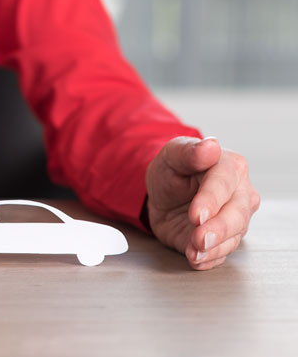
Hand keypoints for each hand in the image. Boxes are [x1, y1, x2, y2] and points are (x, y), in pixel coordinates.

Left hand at [146, 136, 259, 270]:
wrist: (163, 195)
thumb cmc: (172, 171)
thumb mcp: (172, 156)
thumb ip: (189, 151)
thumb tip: (210, 145)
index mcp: (230, 167)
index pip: (225, 184)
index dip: (211, 200)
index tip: (197, 214)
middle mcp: (240, 194)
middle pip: (237, 214)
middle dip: (218, 229)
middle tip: (199, 239)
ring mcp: (235, 219)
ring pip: (233, 237)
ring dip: (213, 248)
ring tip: (194, 252)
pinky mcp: (224, 240)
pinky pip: (221, 253)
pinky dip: (209, 259)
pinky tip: (197, 259)